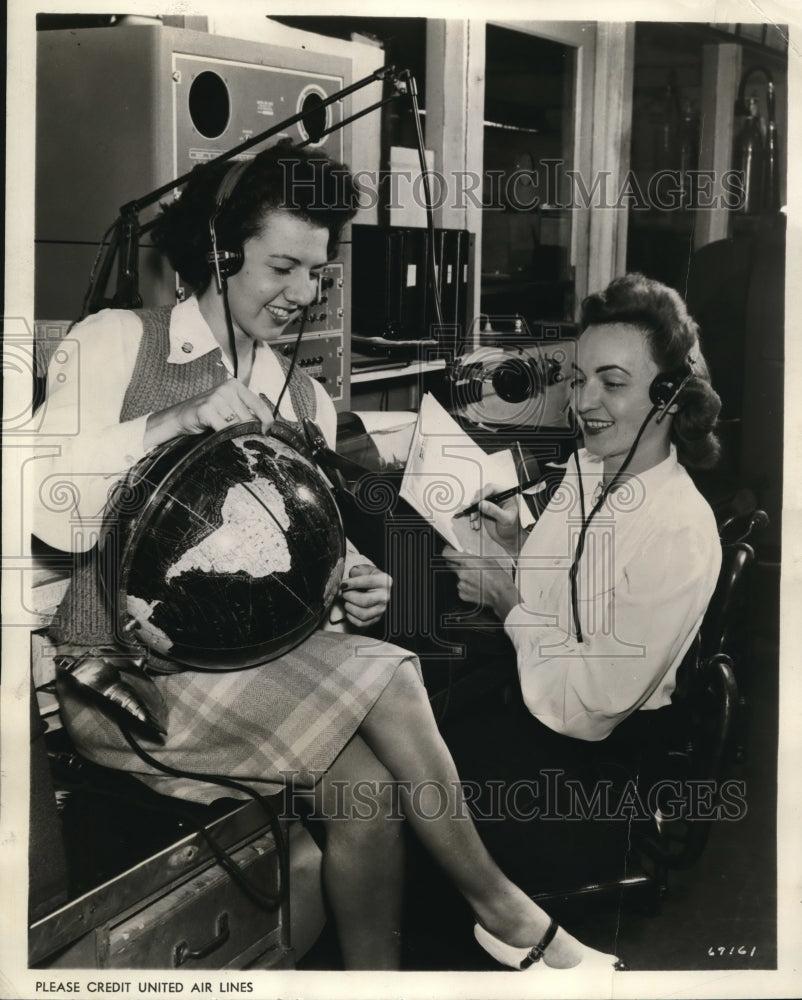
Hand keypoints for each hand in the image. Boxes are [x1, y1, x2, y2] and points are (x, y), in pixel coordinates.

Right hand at [144, 381, 274, 449]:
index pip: (259, 403)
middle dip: (247, 430)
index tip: (267, 431)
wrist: (181, 417)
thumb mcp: (229, 407)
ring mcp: (216, 398)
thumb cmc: (208, 414)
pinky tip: (217, 435)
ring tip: (224, 433)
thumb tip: (265, 426)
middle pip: (248, 417)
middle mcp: (227, 388)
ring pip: (237, 424)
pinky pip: (224, 429)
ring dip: (233, 434)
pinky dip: (223, 436)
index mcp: (235, 385)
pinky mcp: (206, 409)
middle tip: (240, 437)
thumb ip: (245, 411)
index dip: (267, 420)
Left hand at [341, 564, 391, 627]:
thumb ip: (356, 572)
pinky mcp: (376, 619)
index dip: (353, 583)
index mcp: (383, 581)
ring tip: (347, 602)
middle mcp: (384, 596)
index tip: (343, 584)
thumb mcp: (364, 570)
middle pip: (364, 601)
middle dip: (350, 597)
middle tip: (344, 593)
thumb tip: (346, 583)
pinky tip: (349, 611)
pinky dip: (352, 618)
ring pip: (363, 614)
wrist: (375, 588)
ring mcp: (381, 609)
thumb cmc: (368, 578)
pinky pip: (362, 623)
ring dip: (350, 608)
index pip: (368, 582)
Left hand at [442, 545, 518, 620]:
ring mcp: (461, 584)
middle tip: (465, 565)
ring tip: (476, 579)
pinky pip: (461, 587)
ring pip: (457, 577)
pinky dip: (466, 586)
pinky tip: (476, 586)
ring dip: (463, 576)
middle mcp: (462, 573)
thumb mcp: (489, 561)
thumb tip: (467, 552)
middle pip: (450, 565)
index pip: (448, 554)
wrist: (501, 595)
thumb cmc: (499, 578)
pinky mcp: (462, 594)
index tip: (448, 551)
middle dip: (455, 563)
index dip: (447, 552)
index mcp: (468, 562)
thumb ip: (474, 556)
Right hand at [467, 483, 520, 554]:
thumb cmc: (513, 528)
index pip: (492, 488)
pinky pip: (475, 510)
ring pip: (477, 502)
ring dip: (474, 511)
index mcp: (506, 496)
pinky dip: (473, 516)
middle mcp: (498, 498)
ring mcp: (491, 504)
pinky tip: (475, 523)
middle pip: (483, 493)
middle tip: (473, 510)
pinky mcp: (485, 510)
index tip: (477, 501)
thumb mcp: (505, 519)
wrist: (509, 539)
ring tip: (474, 520)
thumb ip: (494, 511)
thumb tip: (483, 504)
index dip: (483, 493)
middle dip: (476, 502)